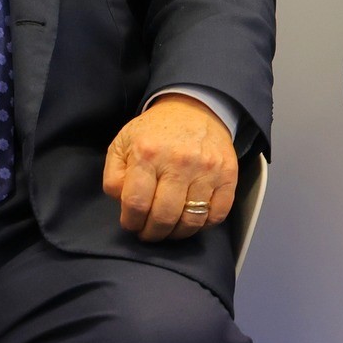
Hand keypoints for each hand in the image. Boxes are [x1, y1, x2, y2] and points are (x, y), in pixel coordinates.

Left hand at [101, 94, 236, 241]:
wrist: (194, 108)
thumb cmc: (155, 132)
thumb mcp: (122, 144)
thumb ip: (114, 176)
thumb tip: (123, 204)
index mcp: (148, 154)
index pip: (136, 204)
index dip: (131, 223)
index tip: (132, 224)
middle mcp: (179, 161)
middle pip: (164, 217)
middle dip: (152, 233)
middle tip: (149, 232)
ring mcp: (207, 169)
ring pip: (191, 220)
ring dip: (177, 233)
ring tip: (169, 229)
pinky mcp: (228, 174)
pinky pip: (218, 214)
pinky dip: (204, 224)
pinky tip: (192, 218)